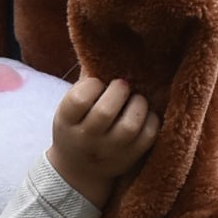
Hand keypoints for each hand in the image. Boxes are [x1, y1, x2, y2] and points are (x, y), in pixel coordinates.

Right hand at [47, 76, 160, 204]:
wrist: (79, 170)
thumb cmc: (76, 127)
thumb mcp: (69, 109)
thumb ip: (85, 83)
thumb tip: (105, 46)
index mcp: (66, 123)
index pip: (79, 99)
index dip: (93, 84)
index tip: (98, 83)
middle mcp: (86, 140)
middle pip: (106, 111)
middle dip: (119, 90)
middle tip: (122, 86)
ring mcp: (109, 153)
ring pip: (130, 125)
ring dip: (138, 104)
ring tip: (136, 100)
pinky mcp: (129, 159)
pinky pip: (148, 136)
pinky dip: (151, 120)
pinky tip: (144, 115)